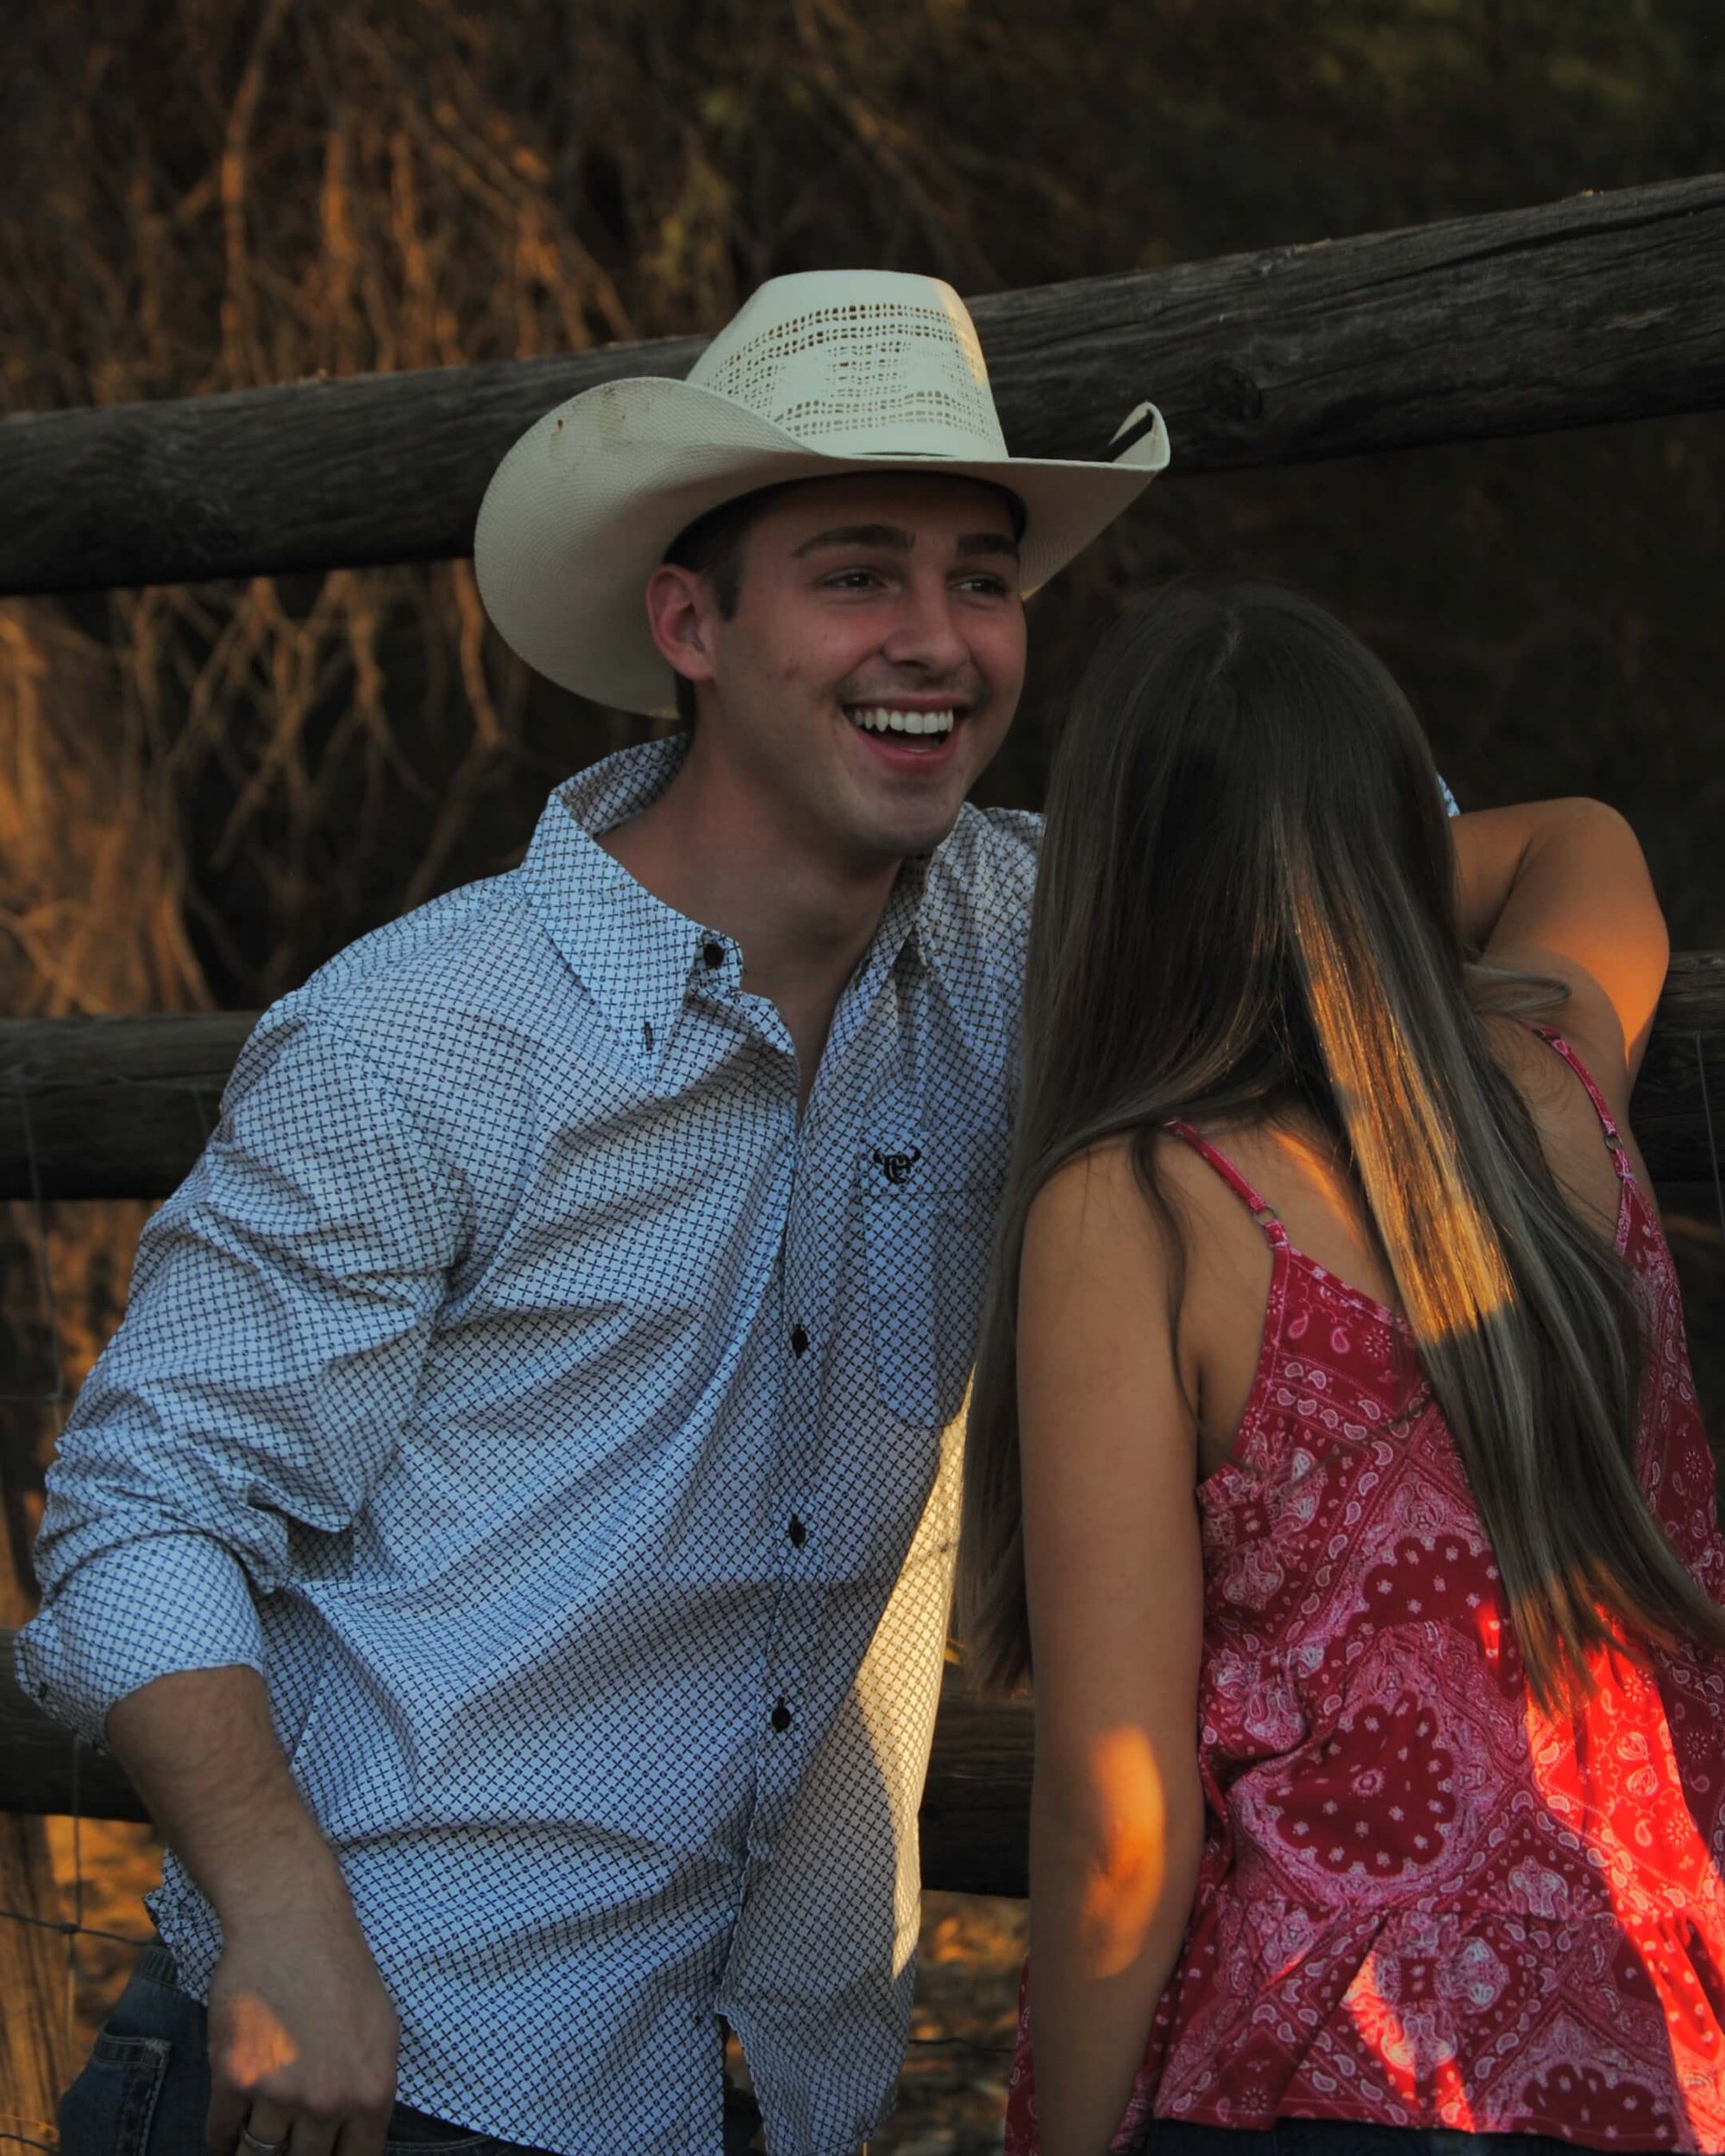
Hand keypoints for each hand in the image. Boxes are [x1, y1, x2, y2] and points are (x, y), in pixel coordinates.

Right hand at [203, 1891, 399, 2155]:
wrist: (293, 1924)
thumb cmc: (343, 1973)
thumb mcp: (382, 2033)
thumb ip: (369, 2093)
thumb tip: (352, 2141)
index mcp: (371, 2093)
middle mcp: (327, 2101)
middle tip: (282, 2150)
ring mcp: (278, 2092)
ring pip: (257, 2154)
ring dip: (251, 2151)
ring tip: (250, 2145)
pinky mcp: (233, 2077)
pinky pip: (220, 2133)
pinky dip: (219, 2139)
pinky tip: (225, 2134)